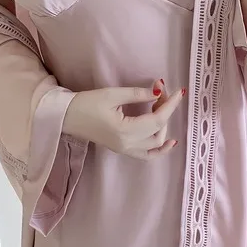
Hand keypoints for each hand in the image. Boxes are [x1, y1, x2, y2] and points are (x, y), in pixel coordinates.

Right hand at [63, 80, 184, 160]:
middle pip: (159, 130)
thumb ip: (138, 94)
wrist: (67, 117)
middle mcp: (127, 144)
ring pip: (156, 143)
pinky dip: (160, 149)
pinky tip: (170, 141)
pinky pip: (147, 155)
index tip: (180, 91)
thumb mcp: (112, 94)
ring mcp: (125, 150)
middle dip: (166, 110)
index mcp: (125, 131)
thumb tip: (159, 92)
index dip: (171, 104)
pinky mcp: (123, 149)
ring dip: (163, 125)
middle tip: (161, 92)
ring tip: (159, 106)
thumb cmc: (86, 104)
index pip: (157, 119)